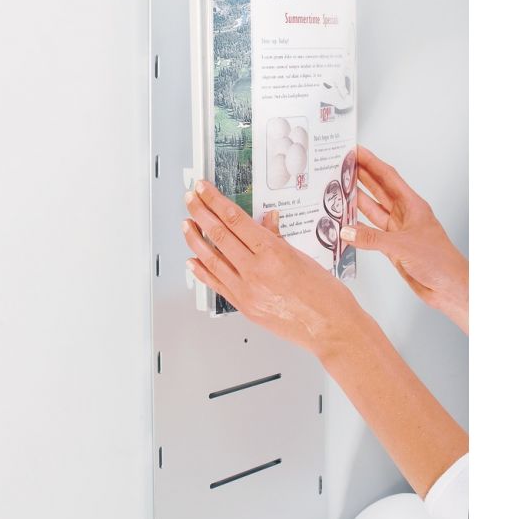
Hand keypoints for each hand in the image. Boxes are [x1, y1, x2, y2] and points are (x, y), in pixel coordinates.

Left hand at [181, 180, 362, 355]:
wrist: (332, 330)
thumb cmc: (326, 296)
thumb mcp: (303, 256)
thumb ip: (278, 239)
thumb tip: (265, 221)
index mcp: (273, 253)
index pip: (235, 219)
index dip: (215, 200)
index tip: (203, 189)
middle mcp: (256, 271)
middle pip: (219, 235)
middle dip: (200, 213)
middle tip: (190, 198)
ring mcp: (247, 291)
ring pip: (211, 259)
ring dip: (195, 240)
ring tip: (186, 225)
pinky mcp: (244, 307)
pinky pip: (217, 285)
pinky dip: (202, 271)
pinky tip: (192, 261)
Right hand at [340, 146, 468, 333]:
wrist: (449, 288)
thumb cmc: (439, 261)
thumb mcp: (402, 246)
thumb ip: (372, 239)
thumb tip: (347, 231)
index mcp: (412, 205)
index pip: (387, 177)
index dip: (371, 162)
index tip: (355, 150)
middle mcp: (404, 214)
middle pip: (378, 189)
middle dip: (360, 176)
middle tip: (340, 165)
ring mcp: (397, 230)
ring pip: (372, 210)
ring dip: (356, 201)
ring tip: (337, 190)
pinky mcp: (392, 247)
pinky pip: (370, 232)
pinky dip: (357, 229)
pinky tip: (344, 225)